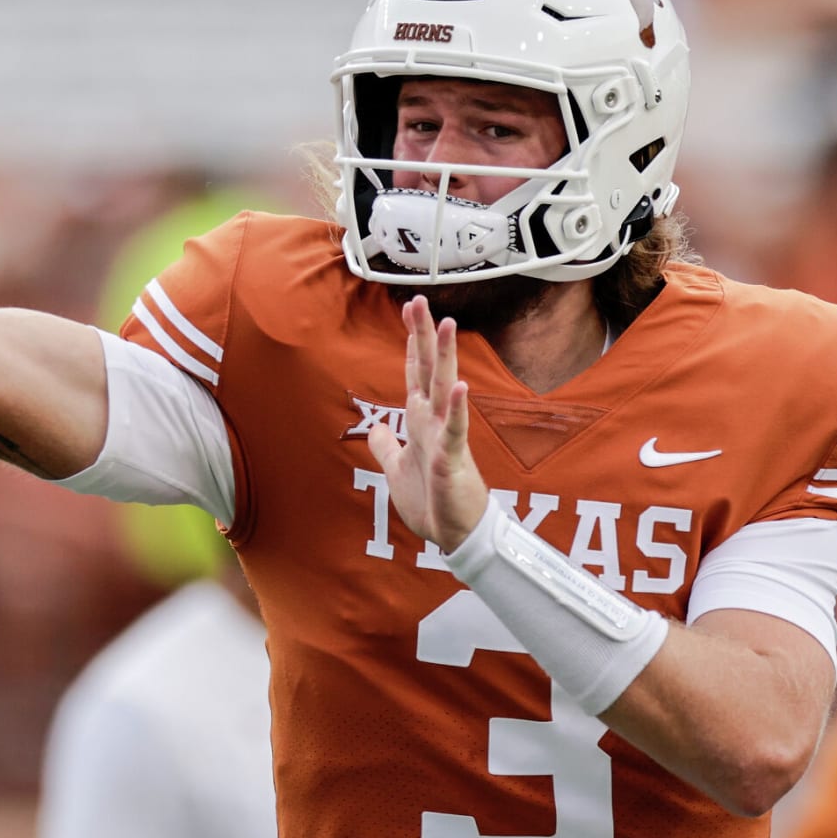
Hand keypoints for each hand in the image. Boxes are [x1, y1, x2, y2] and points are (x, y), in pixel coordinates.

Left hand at [366, 296, 491, 551]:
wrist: (455, 535)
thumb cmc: (432, 502)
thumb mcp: (396, 470)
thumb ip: (387, 447)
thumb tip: (377, 427)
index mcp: (421, 421)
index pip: (416, 373)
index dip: (411, 343)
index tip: (409, 311)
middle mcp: (434, 422)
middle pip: (429, 370)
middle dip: (423, 336)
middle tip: (418, 301)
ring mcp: (445, 437)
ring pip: (444, 389)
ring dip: (445, 357)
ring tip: (446, 325)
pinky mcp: (452, 459)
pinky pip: (454, 430)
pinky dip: (456, 409)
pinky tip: (459, 387)